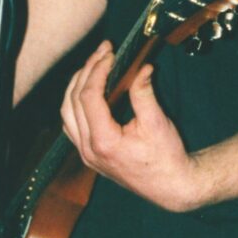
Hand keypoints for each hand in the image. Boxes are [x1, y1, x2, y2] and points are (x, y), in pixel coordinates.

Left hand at [61, 41, 203, 212]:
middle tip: (103, 51)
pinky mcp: (89, 154)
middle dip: (86, 70)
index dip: (97, 70)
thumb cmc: (166, 158)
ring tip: (93, 64)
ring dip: (76, 85)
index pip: (88, 97)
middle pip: (73, 101)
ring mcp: (86, 154)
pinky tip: (88, 89)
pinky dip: (75, 103)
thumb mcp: (157, 122)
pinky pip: (72, 124)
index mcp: (103, 142)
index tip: (110, 53)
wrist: (171, 187)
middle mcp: (88, 150)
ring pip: (67, 113)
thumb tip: (142, 67)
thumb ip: (144, 92)